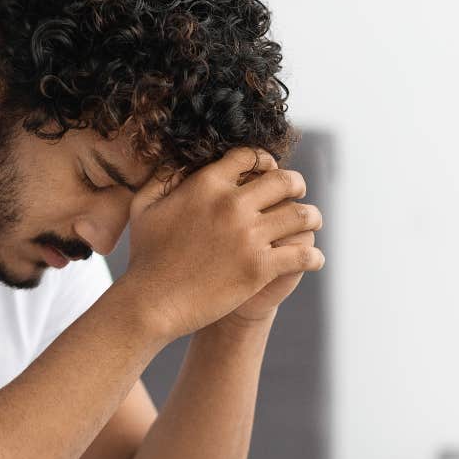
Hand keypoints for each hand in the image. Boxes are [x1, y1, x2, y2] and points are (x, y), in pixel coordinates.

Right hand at [118, 146, 324, 341]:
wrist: (151, 302)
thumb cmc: (144, 256)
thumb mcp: (144, 206)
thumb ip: (163, 177)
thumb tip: (179, 158)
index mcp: (207, 184)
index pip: (250, 156)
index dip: (264, 160)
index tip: (269, 169)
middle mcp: (231, 204)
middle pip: (283, 180)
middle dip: (295, 184)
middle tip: (298, 193)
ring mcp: (248, 236)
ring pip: (300, 215)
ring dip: (312, 217)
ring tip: (313, 222)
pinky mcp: (259, 267)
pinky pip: (302, 254)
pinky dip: (313, 257)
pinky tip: (314, 260)